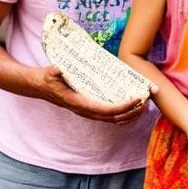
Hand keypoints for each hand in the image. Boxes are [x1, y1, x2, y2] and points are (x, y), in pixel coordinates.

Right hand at [33, 66, 152, 123]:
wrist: (41, 86)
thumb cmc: (48, 79)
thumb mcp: (49, 73)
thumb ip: (54, 72)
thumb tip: (57, 70)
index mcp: (79, 103)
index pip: (105, 110)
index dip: (122, 107)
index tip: (135, 99)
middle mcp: (86, 111)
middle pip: (114, 117)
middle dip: (132, 111)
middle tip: (146, 100)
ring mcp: (88, 111)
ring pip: (113, 118)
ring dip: (130, 113)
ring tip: (143, 103)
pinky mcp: (90, 109)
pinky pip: (110, 115)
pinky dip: (123, 112)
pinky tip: (133, 106)